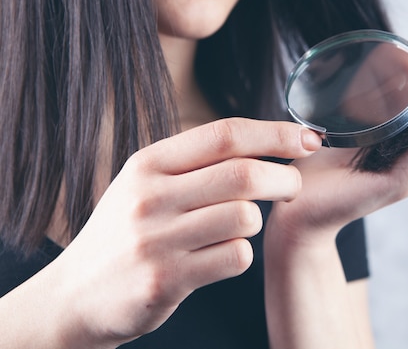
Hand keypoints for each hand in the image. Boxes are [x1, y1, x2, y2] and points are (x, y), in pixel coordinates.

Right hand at [44, 119, 321, 345]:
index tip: (309, 138)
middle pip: (243, 174)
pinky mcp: (166, 280)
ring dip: (257, 221)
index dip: (275, 134)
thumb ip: (195, 163)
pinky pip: (235, 257)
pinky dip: (241, 254)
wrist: (75, 296)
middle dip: (284, 178)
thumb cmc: (125, 232)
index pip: (225, 134)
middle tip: (293, 185)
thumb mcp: (145, 184)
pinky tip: (222, 255)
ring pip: (244, 217)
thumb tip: (265, 143)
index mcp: (149, 163)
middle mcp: (150, 197)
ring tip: (241, 225)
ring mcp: (157, 240)